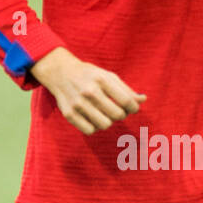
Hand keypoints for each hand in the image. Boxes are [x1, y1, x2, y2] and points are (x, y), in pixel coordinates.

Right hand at [30, 46, 145, 135]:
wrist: (60, 72)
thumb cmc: (89, 75)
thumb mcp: (107, 76)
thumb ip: (126, 89)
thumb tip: (143, 100)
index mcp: (102, 79)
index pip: (126, 101)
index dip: (134, 108)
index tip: (132, 108)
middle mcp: (90, 91)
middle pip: (117, 115)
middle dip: (121, 115)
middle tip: (117, 110)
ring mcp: (78, 104)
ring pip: (105, 125)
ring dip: (108, 121)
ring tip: (104, 114)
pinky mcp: (69, 114)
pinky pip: (90, 130)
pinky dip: (94, 127)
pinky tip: (93, 119)